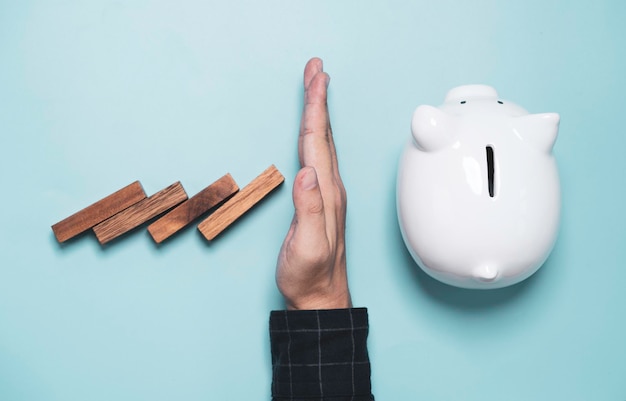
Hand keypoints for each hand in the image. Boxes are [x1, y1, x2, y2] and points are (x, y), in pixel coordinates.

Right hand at [276, 58, 350, 310]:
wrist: (321, 298)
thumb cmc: (310, 275)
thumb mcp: (306, 247)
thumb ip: (308, 210)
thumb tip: (306, 173)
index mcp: (325, 192)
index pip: (317, 141)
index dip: (315, 107)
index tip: (316, 78)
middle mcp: (330, 187)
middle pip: (323, 134)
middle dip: (319, 98)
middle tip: (316, 69)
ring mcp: (328, 193)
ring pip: (322, 143)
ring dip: (318, 112)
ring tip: (316, 89)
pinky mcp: (321, 199)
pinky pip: (318, 157)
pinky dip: (315, 135)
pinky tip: (313, 132)